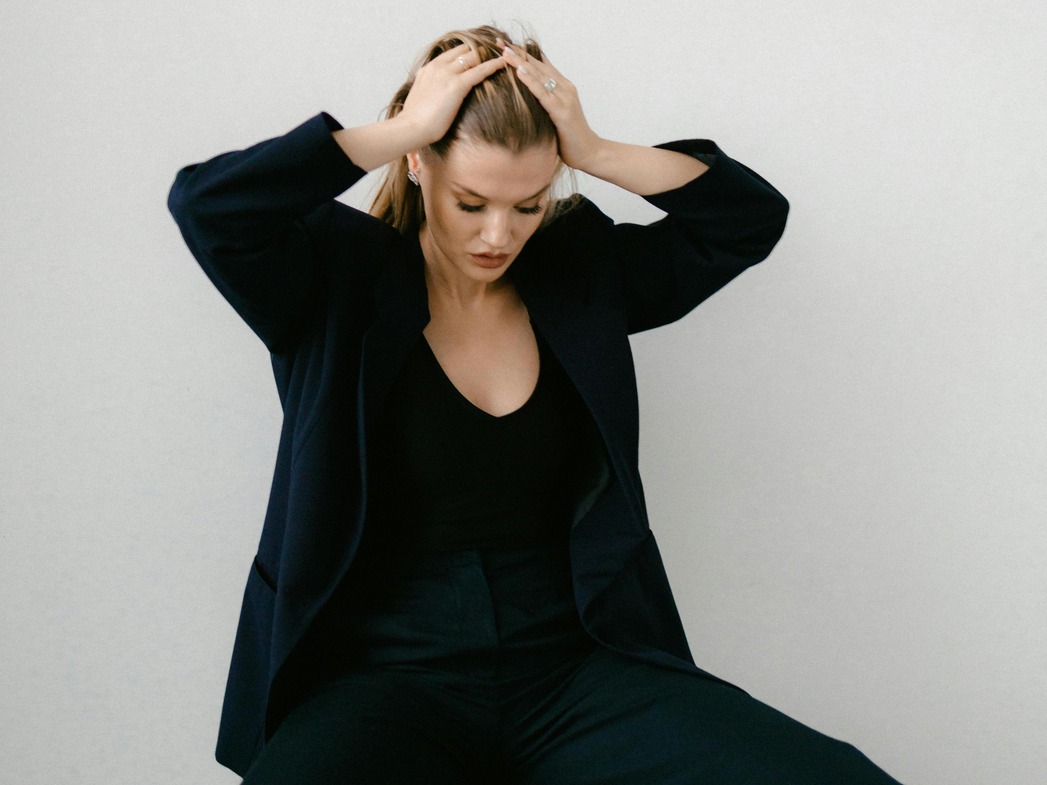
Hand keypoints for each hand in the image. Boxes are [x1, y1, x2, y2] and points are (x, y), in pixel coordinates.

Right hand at [396, 44, 507, 148]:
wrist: (410, 128)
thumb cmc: (416, 120)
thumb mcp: (422, 97)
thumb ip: (431, 90)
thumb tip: (438, 96)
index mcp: (429, 68)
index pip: (452, 53)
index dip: (467, 53)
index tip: (479, 55)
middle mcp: (438, 66)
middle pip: (464, 50)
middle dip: (479, 51)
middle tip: (495, 53)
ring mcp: (447, 74)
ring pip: (472, 56)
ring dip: (487, 55)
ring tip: (503, 56)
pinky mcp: (456, 85)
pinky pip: (479, 70)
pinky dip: (493, 66)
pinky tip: (503, 64)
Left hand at [501, 45, 604, 170]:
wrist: (588, 153)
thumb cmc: (569, 138)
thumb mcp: (554, 116)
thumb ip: (543, 104)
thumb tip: (524, 101)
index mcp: (562, 87)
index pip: (540, 65)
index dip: (523, 54)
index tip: (504, 44)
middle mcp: (565, 88)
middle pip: (538, 65)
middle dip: (518, 53)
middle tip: (499, 41)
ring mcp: (565, 98)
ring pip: (540, 75)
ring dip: (521, 62)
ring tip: (505, 51)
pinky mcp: (562, 112)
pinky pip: (543, 93)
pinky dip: (530, 81)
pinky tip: (519, 72)